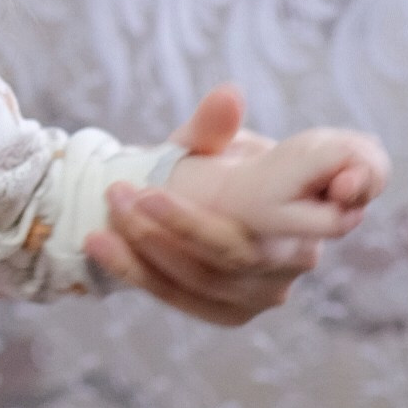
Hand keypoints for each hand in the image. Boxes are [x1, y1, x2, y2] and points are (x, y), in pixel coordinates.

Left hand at [83, 85, 386, 328]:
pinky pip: (183, 299)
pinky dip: (136, 272)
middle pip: (233, 254)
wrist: (192, 198)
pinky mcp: (234, 312)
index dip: (225, 213)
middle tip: (113, 192)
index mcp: (311, 208)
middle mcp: (297, 258)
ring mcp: (266, 292)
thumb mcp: (213, 140)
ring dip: (144, 246)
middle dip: (167, 225)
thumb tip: (227, 96)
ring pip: (202, 280)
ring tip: (105, 208)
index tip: (146, 194)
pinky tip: (97, 243)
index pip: (274, 219)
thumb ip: (215, 125)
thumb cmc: (218, 162)